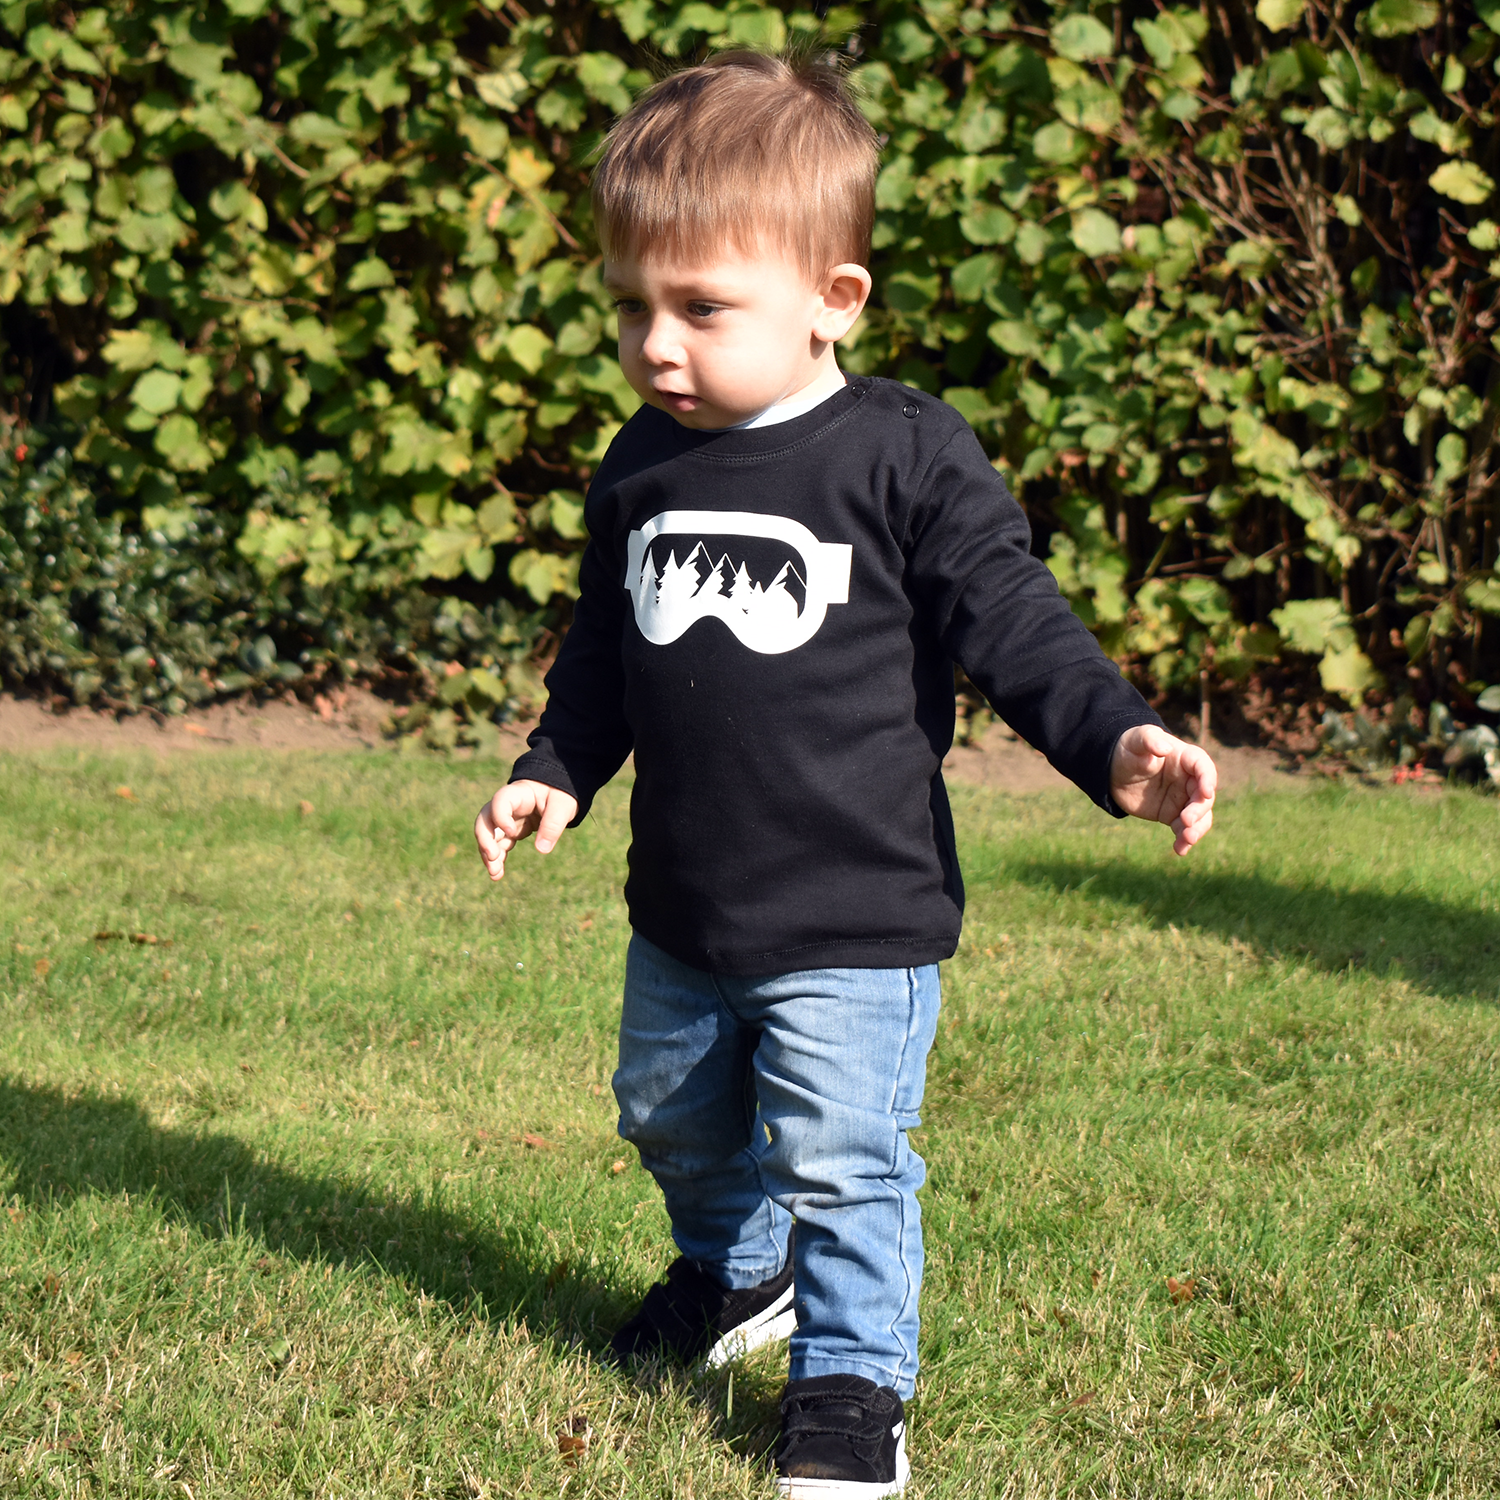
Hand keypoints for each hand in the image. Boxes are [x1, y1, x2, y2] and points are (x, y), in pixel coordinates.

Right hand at [474, 779, 579, 879]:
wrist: (558, 792)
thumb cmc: (560, 793)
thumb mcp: (563, 805)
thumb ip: (553, 824)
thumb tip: (542, 850)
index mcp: (518, 793)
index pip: (500, 801)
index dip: (500, 816)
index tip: (511, 832)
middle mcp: (507, 806)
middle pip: (486, 820)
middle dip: (485, 839)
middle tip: (492, 857)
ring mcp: (507, 819)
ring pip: (490, 836)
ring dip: (489, 854)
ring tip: (495, 874)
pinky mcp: (511, 831)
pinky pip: (500, 844)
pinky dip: (498, 858)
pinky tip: (498, 874)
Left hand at [1109, 725, 1216, 855]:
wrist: (1114, 771)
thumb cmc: (1129, 749)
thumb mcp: (1136, 740)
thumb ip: (1149, 740)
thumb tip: (1164, 748)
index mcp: (1186, 758)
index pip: (1204, 767)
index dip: (1208, 779)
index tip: (1206, 792)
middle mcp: (1189, 780)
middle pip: (1204, 796)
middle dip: (1198, 810)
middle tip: (1185, 821)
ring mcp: (1183, 799)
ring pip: (1200, 816)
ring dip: (1197, 829)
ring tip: (1187, 840)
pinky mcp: (1173, 814)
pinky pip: (1184, 829)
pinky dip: (1184, 840)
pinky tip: (1179, 850)